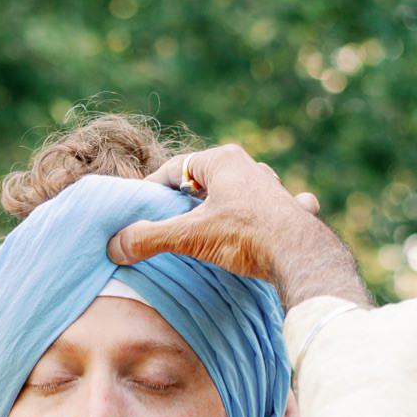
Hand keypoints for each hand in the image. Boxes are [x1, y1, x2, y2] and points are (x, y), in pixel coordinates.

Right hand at [106, 144, 370, 309]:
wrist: (303, 257)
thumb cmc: (246, 237)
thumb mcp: (190, 236)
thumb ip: (149, 238)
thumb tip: (114, 245)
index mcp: (222, 160)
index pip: (175, 168)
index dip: (154, 188)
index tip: (141, 208)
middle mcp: (250, 167)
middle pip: (207, 179)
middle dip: (189, 197)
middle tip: (171, 219)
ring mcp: (274, 189)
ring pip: (240, 190)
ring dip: (226, 204)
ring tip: (212, 223)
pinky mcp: (293, 212)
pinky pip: (275, 208)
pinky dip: (266, 215)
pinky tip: (267, 224)